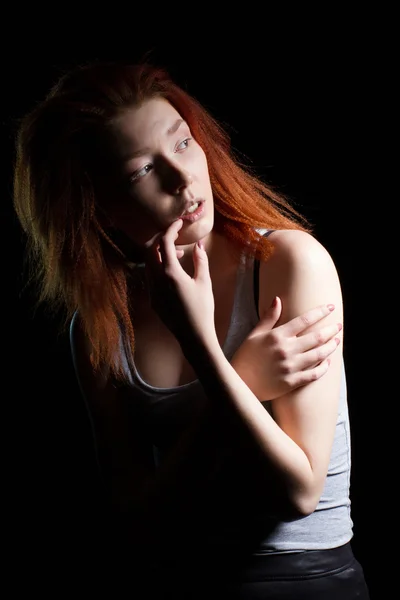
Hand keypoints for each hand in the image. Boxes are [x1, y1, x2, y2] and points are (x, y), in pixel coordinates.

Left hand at [144, 219, 215, 347]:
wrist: (193, 335)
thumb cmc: (202, 309)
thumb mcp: (204, 282)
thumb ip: (200, 260)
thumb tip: (198, 245)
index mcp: (170, 273)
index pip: (164, 243)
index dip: (171, 229)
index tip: (179, 223)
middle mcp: (156, 280)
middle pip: (150, 250)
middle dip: (161, 239)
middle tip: (175, 235)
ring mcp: (151, 290)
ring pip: (148, 263)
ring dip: (160, 254)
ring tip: (179, 255)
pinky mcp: (152, 299)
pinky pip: (150, 276)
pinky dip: (159, 267)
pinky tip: (174, 272)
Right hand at [230, 297, 341, 400]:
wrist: (240, 383)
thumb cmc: (246, 356)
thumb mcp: (254, 334)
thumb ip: (268, 317)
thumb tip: (277, 299)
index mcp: (277, 336)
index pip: (304, 320)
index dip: (320, 312)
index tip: (330, 307)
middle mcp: (286, 350)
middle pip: (316, 337)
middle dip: (331, 329)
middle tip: (338, 325)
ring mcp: (290, 367)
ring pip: (319, 355)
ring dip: (331, 347)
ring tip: (337, 341)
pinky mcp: (292, 382)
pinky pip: (314, 374)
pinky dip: (323, 368)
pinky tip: (327, 362)